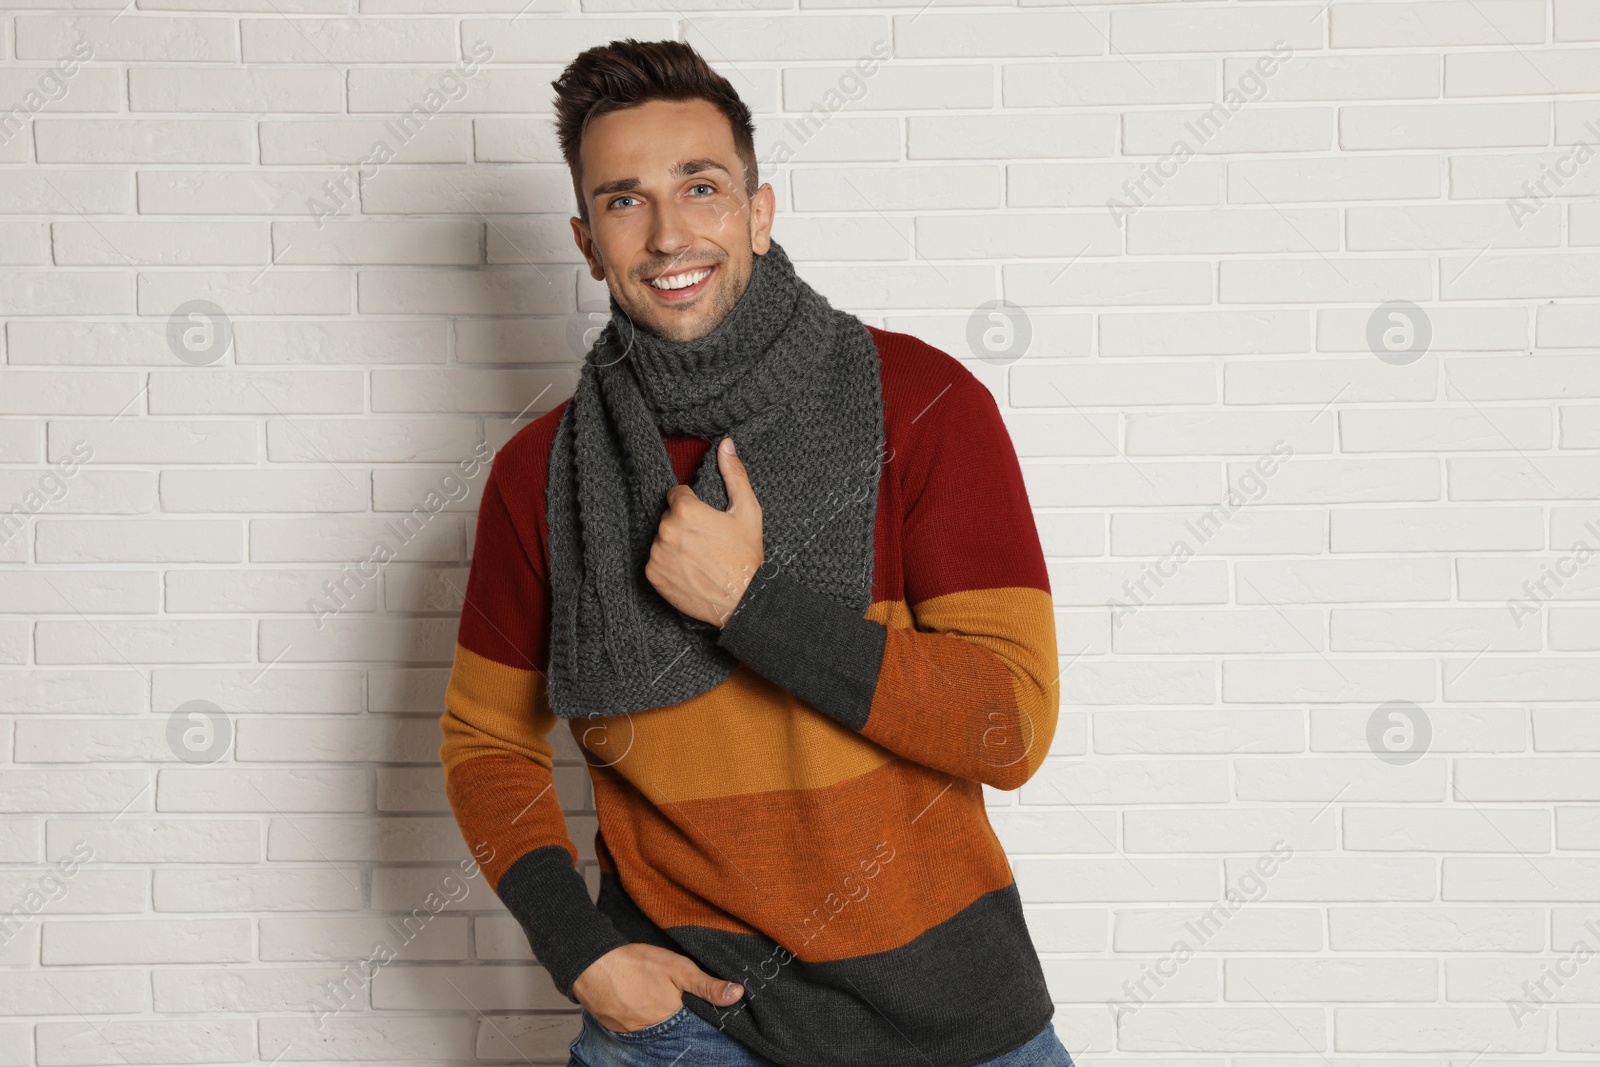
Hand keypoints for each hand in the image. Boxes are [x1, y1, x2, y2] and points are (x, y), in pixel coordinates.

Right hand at [572, 943, 744, 1032]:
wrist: (591, 964)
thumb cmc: (635, 963)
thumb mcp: (678, 968)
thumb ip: (707, 985)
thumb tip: (737, 995)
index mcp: (671, 1019)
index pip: (693, 1028)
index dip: (698, 1020)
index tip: (701, 1011)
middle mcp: (651, 1032)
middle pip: (672, 1031)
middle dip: (678, 1021)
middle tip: (674, 1002)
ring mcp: (632, 1032)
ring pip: (653, 1031)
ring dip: (658, 1020)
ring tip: (657, 1002)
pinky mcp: (616, 1028)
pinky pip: (634, 1029)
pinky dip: (640, 1019)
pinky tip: (640, 1003)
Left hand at [645, 436, 763, 628]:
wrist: (741, 600)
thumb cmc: (746, 556)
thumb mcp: (747, 511)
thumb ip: (734, 474)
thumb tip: (726, 443)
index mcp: (685, 510)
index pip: (677, 495)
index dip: (694, 506)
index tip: (707, 521)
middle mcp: (665, 530)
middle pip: (669, 518)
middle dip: (684, 525)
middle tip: (707, 542)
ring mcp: (656, 554)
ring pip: (662, 539)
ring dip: (675, 544)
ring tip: (699, 558)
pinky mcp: (652, 575)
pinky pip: (656, 561)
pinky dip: (669, 564)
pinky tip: (689, 571)